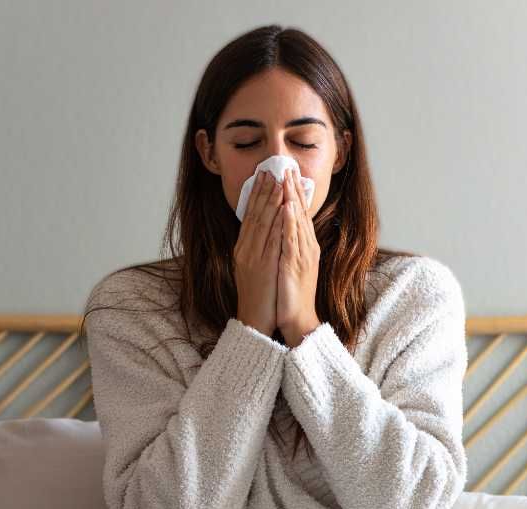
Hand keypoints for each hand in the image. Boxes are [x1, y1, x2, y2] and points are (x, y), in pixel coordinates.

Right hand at [233, 172, 283, 335]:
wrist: (255, 320)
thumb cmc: (259, 295)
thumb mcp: (256, 267)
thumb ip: (259, 248)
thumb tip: (267, 230)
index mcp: (244, 249)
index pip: (250, 216)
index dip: (257, 196)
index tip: (264, 177)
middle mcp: (246, 250)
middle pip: (254, 215)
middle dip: (263, 192)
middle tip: (270, 171)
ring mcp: (252, 257)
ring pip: (262, 224)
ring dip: (270, 202)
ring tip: (277, 183)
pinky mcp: (262, 266)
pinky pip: (271, 241)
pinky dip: (276, 224)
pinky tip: (283, 210)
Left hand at [275, 168, 321, 346]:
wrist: (298, 318)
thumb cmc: (292, 293)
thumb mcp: (291, 264)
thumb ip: (290, 245)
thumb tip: (284, 229)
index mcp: (304, 246)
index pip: (299, 214)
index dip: (294, 193)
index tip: (288, 173)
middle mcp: (307, 247)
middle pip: (300, 213)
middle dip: (293, 189)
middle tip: (287, 167)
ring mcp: (302, 255)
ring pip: (297, 222)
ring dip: (292, 199)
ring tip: (286, 180)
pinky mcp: (295, 265)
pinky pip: (292, 240)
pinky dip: (289, 222)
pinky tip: (286, 208)